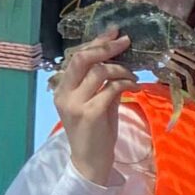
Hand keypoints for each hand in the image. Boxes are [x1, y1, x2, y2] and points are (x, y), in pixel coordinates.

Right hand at [52, 31, 134, 188]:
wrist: (91, 162)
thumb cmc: (96, 132)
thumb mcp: (98, 101)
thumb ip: (103, 82)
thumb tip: (119, 58)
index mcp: (61, 89)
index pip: (76, 57)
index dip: (96, 42)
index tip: (114, 32)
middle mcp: (64, 94)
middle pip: (82, 58)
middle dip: (105, 47)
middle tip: (125, 41)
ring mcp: (76, 103)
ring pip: (99, 71)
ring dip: (121, 69)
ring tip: (132, 76)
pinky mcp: (91, 113)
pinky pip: (111, 88)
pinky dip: (125, 84)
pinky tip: (133, 87)